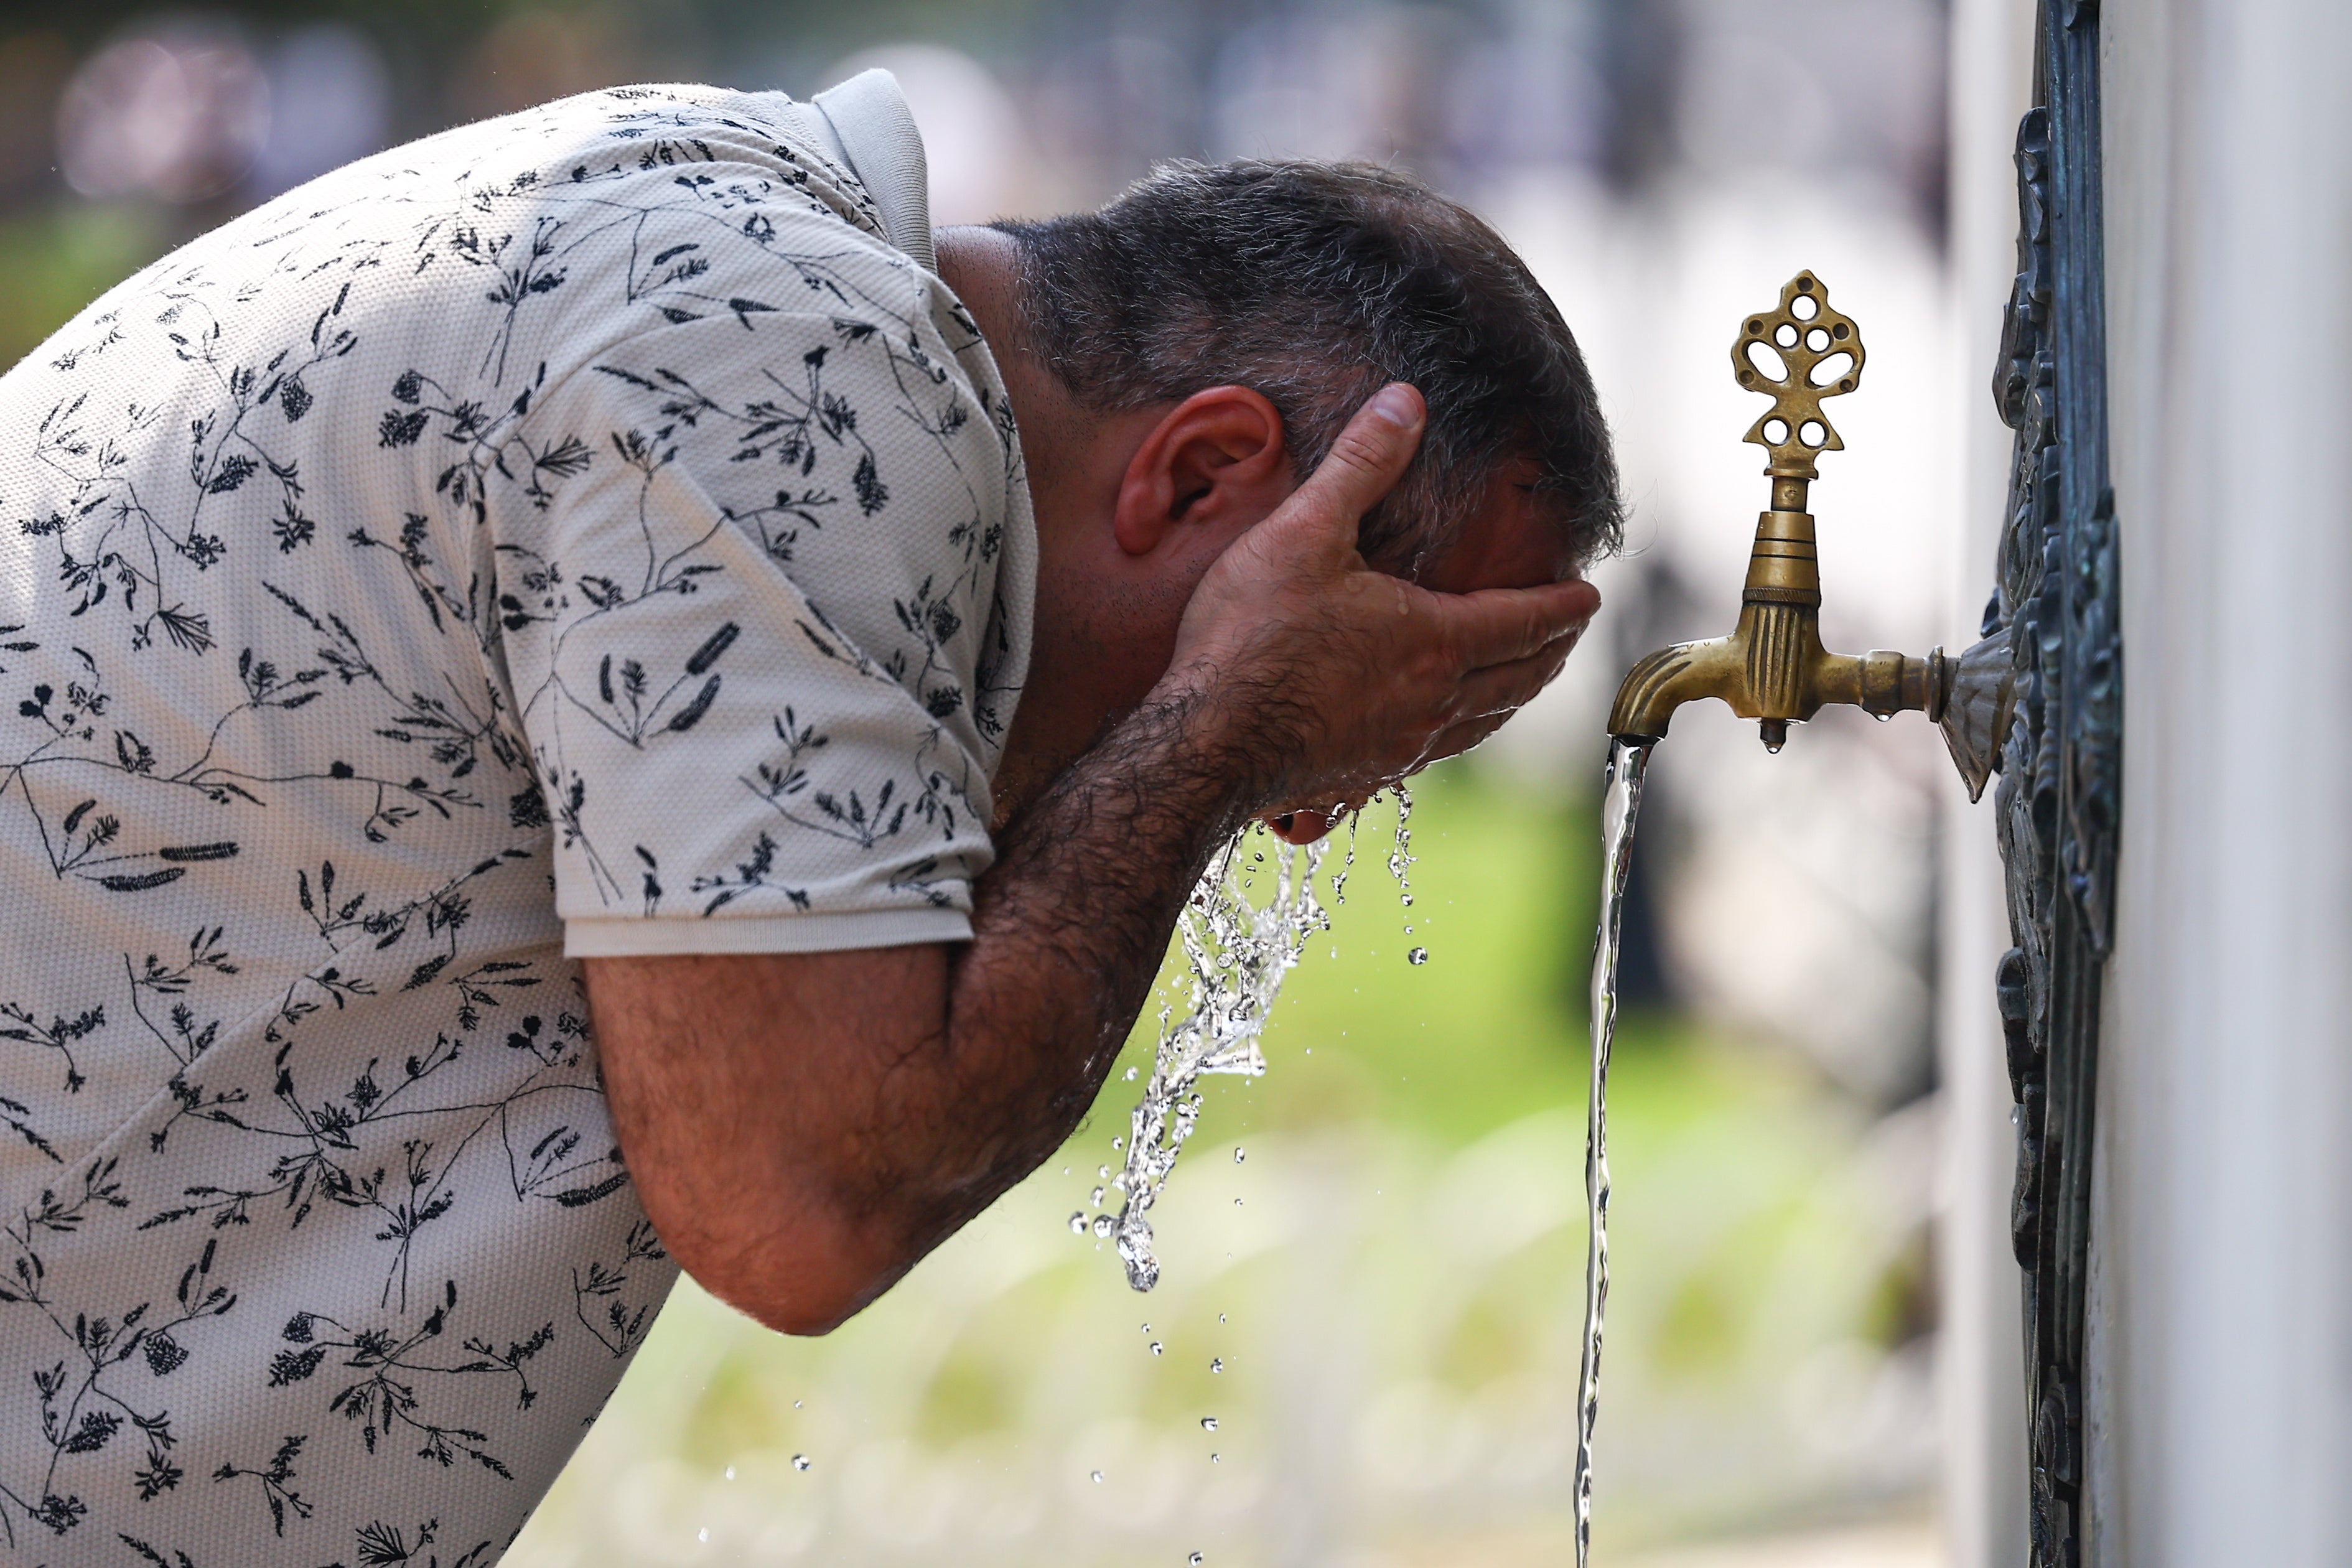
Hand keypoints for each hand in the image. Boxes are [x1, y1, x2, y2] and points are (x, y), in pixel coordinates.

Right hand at [1164, 383, 1600, 815]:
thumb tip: (1404, 402)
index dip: (1562, 606)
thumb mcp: (1305, 532)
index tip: (1589, 597)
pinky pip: (1437, 753)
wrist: (1206, 743)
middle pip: (1518, 677)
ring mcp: (1401, 746)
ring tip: (1522, 681)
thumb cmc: (1251, 638)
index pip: (1525, 620)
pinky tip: (1442, 728)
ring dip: (1514, 696)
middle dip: (1550, 652)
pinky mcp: (1364, 776)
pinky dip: (1462, 732)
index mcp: (1435, 640)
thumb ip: (1360, 466)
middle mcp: (1433, 700)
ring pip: (1482, 722)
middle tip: (1567, 636)